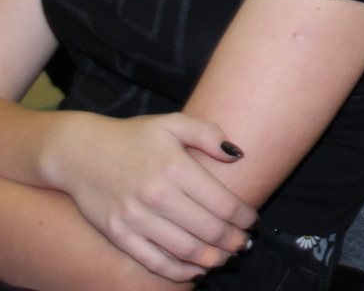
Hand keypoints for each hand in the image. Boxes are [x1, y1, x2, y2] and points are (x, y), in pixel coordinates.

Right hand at [41, 111, 254, 280]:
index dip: (244, 217)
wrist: (79, 152)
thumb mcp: (173, 122)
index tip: (252, 222)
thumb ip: (208, 134)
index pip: (223, 204)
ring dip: (212, 260)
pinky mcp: (118, 235)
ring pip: (185, 250)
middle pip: (209, 231)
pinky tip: (195, 271)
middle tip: (245, 244)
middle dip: (233, 241)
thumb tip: (238, 154)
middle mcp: (157, 195)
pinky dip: (179, 272)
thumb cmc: (133, 136)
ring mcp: (136, 218)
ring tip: (226, 258)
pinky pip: (154, 261)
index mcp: (176, 168)